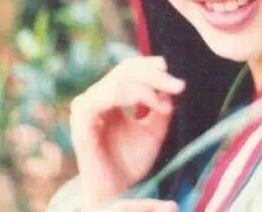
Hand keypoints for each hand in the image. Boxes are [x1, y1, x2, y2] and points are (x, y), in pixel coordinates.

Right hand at [70, 56, 184, 208]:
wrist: (115, 194)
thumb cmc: (131, 164)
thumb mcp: (154, 131)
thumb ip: (161, 108)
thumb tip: (171, 87)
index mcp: (108, 96)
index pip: (129, 68)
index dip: (153, 68)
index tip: (178, 82)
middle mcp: (95, 97)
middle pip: (126, 70)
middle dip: (156, 76)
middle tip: (179, 87)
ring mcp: (86, 106)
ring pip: (120, 81)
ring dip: (148, 88)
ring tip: (166, 107)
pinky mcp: (82, 119)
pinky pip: (109, 95)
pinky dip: (134, 95)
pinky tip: (153, 105)